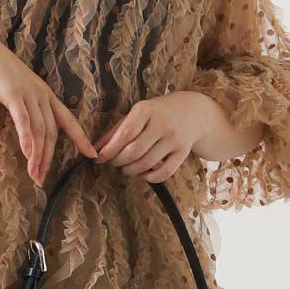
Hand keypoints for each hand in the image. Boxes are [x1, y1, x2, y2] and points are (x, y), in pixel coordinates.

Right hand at [0, 28, 98, 184]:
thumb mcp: (18, 90)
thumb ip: (26, 107)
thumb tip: (27, 127)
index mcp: (46, 95)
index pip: (68, 120)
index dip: (81, 138)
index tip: (92, 155)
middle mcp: (42, 95)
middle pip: (52, 132)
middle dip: (48, 158)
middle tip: (42, 179)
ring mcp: (29, 94)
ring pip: (39, 130)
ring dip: (37, 155)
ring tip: (33, 174)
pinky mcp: (13, 94)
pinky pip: (24, 120)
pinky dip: (26, 138)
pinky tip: (27, 153)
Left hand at [93, 92, 213, 181]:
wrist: (193, 112)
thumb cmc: (158, 113)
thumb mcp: (137, 114)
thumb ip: (116, 130)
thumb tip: (95, 148)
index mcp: (146, 111)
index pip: (125, 135)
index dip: (109, 150)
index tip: (99, 158)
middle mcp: (162, 124)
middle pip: (134, 152)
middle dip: (118, 162)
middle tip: (114, 163)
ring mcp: (174, 139)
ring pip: (147, 164)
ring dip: (131, 171)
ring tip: (126, 168)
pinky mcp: (183, 153)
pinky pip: (164, 173)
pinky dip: (149, 178)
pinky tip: (142, 174)